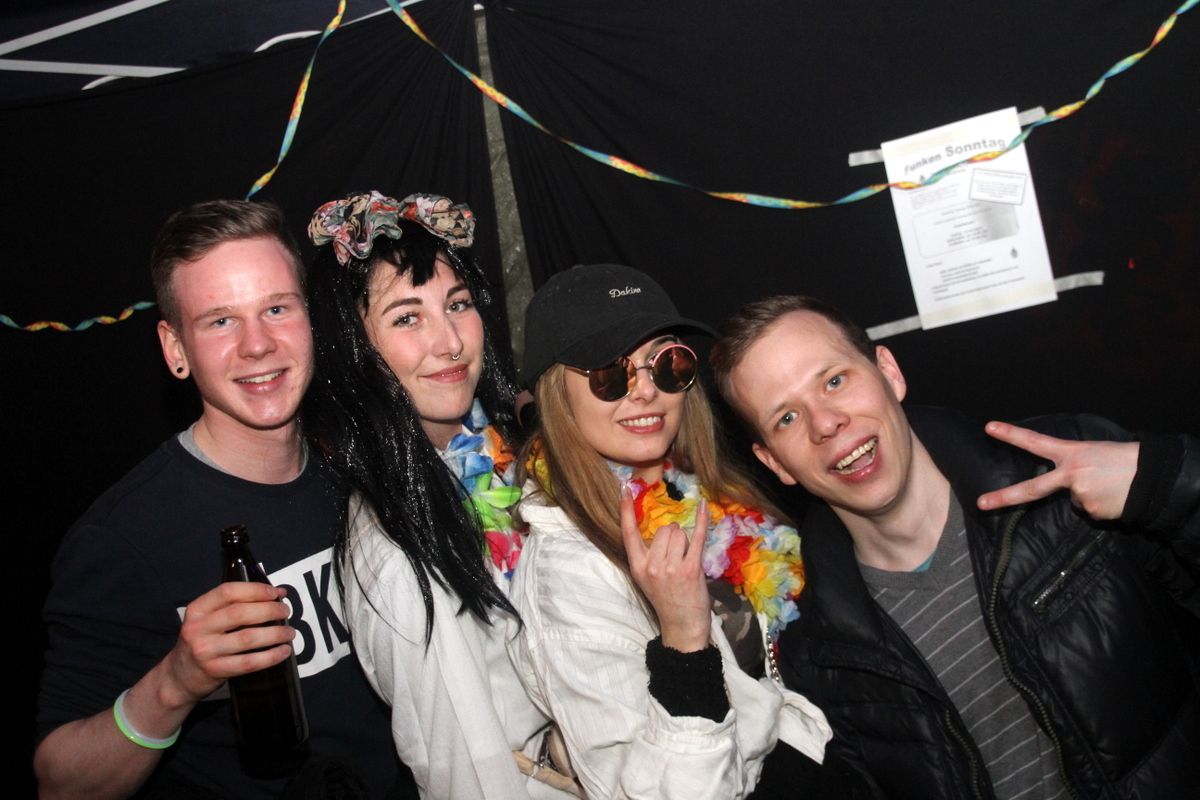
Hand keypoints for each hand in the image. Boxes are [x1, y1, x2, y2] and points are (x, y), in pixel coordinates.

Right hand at [160, 582, 295, 706]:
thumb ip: (231, 606)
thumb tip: (274, 594)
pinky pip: (249, 663)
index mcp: (197, 609)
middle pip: (240, 613)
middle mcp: (198, 628)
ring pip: (247, 638)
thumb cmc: (201, 641)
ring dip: (275, 633)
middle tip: (285, 612)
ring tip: (289, 632)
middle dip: (269, 610)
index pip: (228, 592)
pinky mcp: (215, 671)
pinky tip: (284, 651)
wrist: (179, 677)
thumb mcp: (206, 619)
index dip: (255, 590)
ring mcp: (205, 651)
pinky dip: (270, 656)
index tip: (276, 593)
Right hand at [621, 488, 711, 651]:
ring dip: (685, 542)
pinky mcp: (690, 569)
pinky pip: (696, 537)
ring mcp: (670, 568)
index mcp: (637, 566)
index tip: (625, 489)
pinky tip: (704, 507)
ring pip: (679, 533)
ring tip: (685, 562)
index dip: (626, 510)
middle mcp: (651, 566)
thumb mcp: (647, 578)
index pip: (628, 533)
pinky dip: (702, 521)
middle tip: (676, 558)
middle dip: (673, 537)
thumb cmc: (666, 599)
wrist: (682, 626)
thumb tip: (662, 529)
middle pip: (663, 529)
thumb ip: (648, 555)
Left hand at [976, 421, 1138, 519]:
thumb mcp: (1093, 453)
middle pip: (1031, 489)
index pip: (1035, 441)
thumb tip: (1067, 491)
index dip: (1012, 435)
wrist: (1154, 476)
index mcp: (1071, 453)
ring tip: (1109, 486)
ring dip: (1087, 496)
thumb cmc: (1123, 460)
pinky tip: (1113, 497)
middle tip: (980, 503)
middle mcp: (1070, 474)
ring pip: (1073, 502)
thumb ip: (1072, 467)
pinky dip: (1099, 506)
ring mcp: (1080, 495)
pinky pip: (1088, 512)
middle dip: (1003, 497)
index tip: (989, 427)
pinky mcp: (1092, 512)